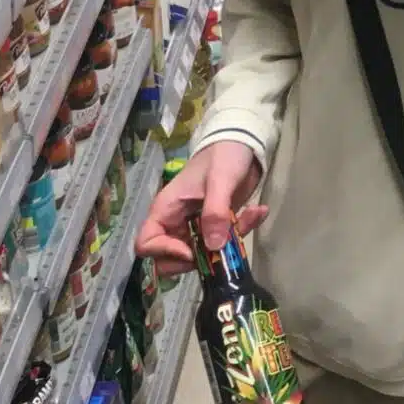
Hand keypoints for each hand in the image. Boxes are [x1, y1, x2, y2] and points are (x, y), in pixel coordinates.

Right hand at [135, 140, 263, 276]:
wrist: (244, 143)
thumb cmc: (223, 155)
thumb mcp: (220, 180)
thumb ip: (215, 211)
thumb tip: (213, 247)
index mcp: (167, 209)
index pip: (146, 243)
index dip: (164, 252)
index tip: (191, 251)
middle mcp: (177, 222)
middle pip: (170, 260)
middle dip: (198, 260)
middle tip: (221, 247)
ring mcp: (197, 227)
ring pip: (202, 255)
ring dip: (227, 246)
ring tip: (249, 217)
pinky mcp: (217, 227)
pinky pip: (224, 243)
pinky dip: (242, 232)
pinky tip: (258, 212)